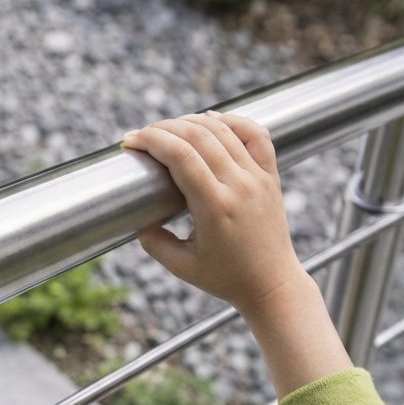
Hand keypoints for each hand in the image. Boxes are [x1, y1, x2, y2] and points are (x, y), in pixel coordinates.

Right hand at [124, 112, 351, 397]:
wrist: (271, 284)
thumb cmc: (226, 279)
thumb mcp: (182, 266)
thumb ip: (154, 243)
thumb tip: (136, 219)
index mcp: (215, 208)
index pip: (181, 156)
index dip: (152, 140)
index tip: (131, 141)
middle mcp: (239, 186)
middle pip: (198, 135)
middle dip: (164, 127)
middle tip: (143, 134)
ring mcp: (257, 177)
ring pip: (223, 129)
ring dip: (191, 121)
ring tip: (168, 128)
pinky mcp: (270, 175)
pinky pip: (255, 133)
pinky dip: (231, 120)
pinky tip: (211, 120)